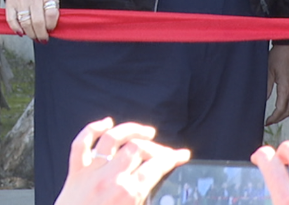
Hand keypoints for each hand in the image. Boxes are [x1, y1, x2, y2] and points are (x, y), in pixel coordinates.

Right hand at [5, 0, 59, 40]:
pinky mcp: (10, 3)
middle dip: (41, 34)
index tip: (51, 30)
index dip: (52, 25)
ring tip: (34, 37)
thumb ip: (53, 9)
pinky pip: (12, 20)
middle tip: (43, 39)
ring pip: (25, 23)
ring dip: (31, 34)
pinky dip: (17, 29)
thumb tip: (53, 28)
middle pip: (38, 21)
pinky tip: (22, 33)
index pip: (51, 14)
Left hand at [54, 118, 190, 204]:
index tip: (181, 155)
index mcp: (128, 194)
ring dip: (132, 130)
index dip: (174, 157)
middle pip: (139, 148)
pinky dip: (92, 129)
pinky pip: (81, 144)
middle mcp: (110, 178)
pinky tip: (105, 123)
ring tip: (146, 132)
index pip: (157, 165)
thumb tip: (162, 195)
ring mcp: (92, 173)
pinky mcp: (75, 173)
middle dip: (157, 147)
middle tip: (163, 153)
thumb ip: (146, 201)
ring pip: (113, 138)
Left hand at [266, 44, 288, 124]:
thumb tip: (262, 101)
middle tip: (270, 121)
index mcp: (286, 87)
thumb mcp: (269, 71)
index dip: (273, 118)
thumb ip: (267, 88)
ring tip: (277, 116)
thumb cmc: (280, 55)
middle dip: (279, 118)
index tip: (266, 121)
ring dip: (286, 113)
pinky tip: (286, 106)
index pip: (280, 109)